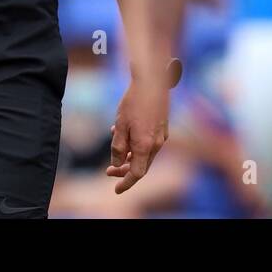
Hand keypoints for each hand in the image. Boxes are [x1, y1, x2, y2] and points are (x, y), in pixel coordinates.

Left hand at [107, 76, 169, 194]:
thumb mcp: (120, 125)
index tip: (116, 189)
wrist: (153, 81)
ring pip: (145, 153)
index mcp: (145, 145)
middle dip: (125, 170)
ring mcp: (162, 136)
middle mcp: (157, 144)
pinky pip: (149, 143)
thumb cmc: (134, 102)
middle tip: (109, 170)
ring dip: (130, 155)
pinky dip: (137, 144)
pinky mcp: (163, 127)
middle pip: (141, 166)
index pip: (137, 173)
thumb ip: (118, 148)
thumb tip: (117, 164)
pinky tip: (125, 132)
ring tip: (115, 143)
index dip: (126, 183)